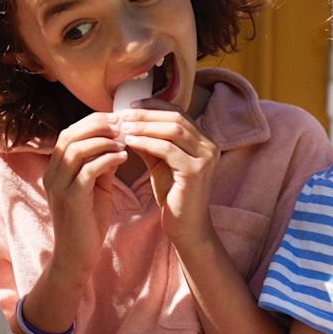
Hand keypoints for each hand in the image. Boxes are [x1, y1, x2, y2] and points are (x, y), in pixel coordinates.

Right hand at [42, 112, 129, 279]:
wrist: (77, 257)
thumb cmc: (87, 222)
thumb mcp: (96, 188)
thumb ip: (102, 165)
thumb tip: (119, 142)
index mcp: (55, 170)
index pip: (69, 134)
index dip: (92, 122)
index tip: (116, 118)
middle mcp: (51, 174)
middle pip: (69, 136)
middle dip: (96, 125)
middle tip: (121, 123)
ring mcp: (58, 187)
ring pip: (75, 150)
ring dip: (102, 140)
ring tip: (124, 139)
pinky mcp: (70, 199)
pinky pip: (87, 171)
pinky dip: (106, 160)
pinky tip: (123, 158)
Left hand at [118, 100, 217, 245]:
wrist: (186, 227)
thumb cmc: (173, 196)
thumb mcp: (160, 164)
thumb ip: (150, 143)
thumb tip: (129, 122)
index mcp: (204, 141)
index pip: (179, 113)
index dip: (154, 105)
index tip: (130, 106)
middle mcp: (210, 146)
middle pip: (176, 117)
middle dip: (147, 113)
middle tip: (123, 114)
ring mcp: (206, 158)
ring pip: (173, 130)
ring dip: (145, 125)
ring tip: (123, 126)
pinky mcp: (195, 172)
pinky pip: (168, 150)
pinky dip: (147, 142)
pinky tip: (130, 141)